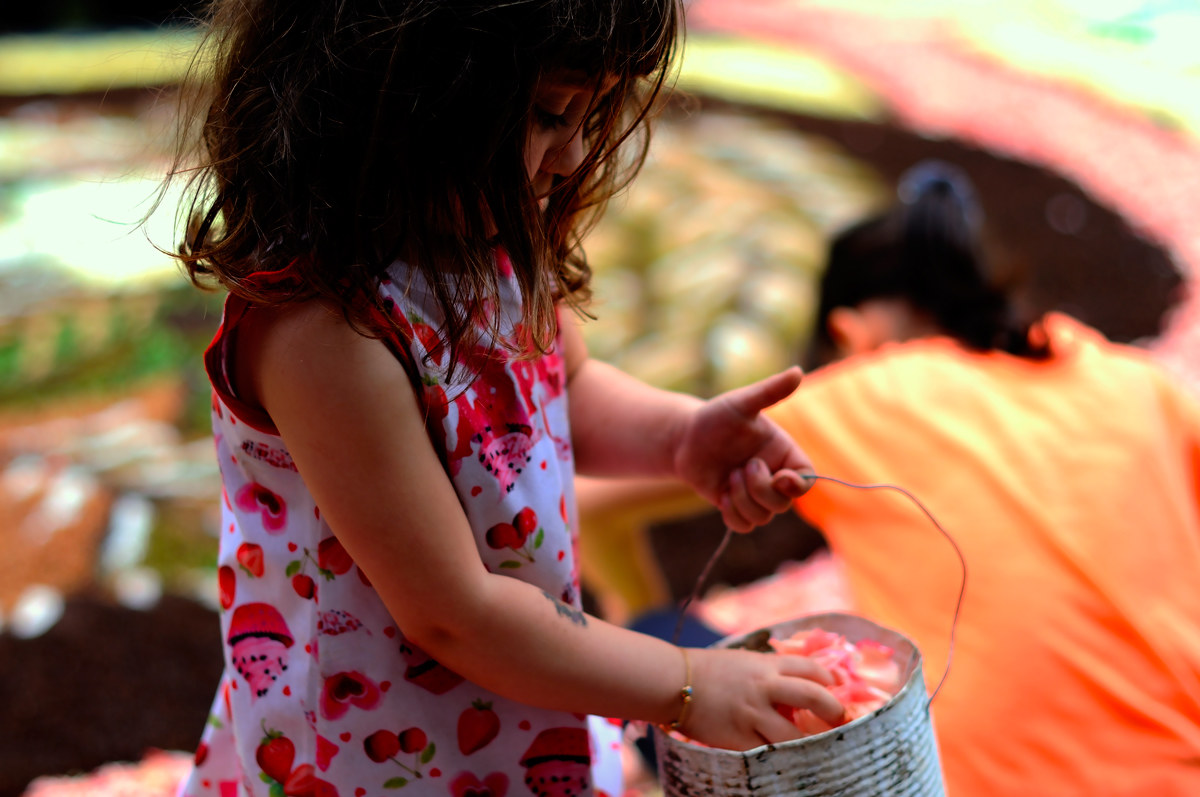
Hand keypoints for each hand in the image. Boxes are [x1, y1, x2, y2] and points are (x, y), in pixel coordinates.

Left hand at [673, 367, 815, 531]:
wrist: (684, 438)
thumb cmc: (715, 417)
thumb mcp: (741, 403)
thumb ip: (770, 391)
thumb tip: (797, 371)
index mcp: (783, 453)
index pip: (807, 480)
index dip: (797, 485)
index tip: (779, 478)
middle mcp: (773, 476)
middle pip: (784, 503)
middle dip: (760, 489)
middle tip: (741, 467)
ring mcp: (754, 493)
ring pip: (763, 517)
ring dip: (743, 500)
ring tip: (728, 477)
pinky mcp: (735, 506)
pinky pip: (744, 526)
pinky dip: (733, 515)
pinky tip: (721, 495)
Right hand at [677, 647, 844, 750]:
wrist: (675, 682)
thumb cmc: (709, 670)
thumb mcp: (744, 661)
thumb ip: (770, 671)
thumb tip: (798, 685)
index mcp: (766, 665)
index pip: (810, 668)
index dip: (830, 678)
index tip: (839, 688)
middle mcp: (764, 687)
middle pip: (813, 696)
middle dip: (833, 709)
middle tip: (840, 718)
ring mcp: (752, 714)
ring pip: (795, 735)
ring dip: (811, 742)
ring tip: (818, 747)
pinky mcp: (739, 738)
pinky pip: (768, 752)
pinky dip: (780, 757)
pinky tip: (787, 759)